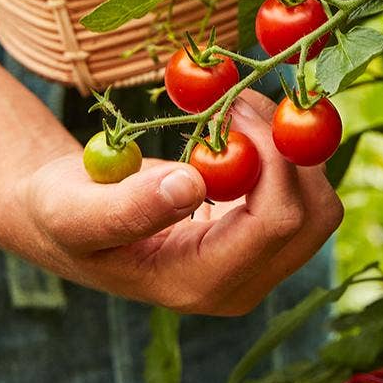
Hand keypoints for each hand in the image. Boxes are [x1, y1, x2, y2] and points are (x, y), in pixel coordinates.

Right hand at [17, 90, 342, 314]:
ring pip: (319, 201)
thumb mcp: (75, 210)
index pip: (277, 222)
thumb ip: (128, 207)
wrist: (69, 217)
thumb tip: (192, 185)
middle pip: (315, 215)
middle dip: (290, 148)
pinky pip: (303, 192)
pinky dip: (285, 151)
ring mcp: (258, 263)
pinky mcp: (263, 237)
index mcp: (200, 284)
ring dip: (291, 145)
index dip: (273, 158)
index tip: (236, 106)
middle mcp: (242, 283)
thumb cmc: (63, 212)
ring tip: (236, 106)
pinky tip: (239, 123)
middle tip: (241, 98)